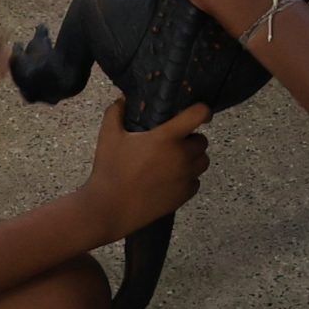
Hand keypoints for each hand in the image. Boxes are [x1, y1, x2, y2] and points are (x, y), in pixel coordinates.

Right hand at [80, 100, 210, 239]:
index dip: (202, 111)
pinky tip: (168, 182)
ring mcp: (185, 177)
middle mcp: (182, 155)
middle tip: (170, 146)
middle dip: (189, 141)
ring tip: (171, 164)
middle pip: (202, 141)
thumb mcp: (108, 137)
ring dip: (192, 160)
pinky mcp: (184, 195)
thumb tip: (122, 99)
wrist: (107, 210)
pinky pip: (195, 182)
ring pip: (202, 162)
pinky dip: (187, 180)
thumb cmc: (109, 170)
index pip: (199, 114)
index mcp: (168, 137)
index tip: (198, 114)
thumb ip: (115, 113)